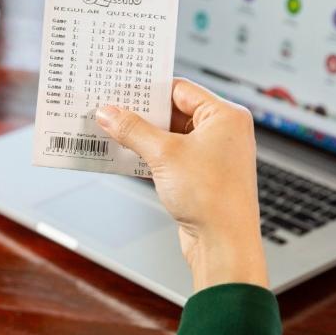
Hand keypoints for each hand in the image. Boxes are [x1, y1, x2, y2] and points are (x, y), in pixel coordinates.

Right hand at [95, 78, 267, 291]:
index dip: (149, 90)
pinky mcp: (201, 176)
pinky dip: (150, 155)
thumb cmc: (213, 198)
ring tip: (113, 132)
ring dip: (143, 137)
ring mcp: (213, 155)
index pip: (180, 90)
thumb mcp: (163, 155)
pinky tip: (126, 156)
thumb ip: (133, 130)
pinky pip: (171, 156)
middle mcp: (223, 133)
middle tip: (111, 112)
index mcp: (226, 116)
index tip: (121, 91)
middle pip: (174, 112)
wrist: (224, 244)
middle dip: (142, 115)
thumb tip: (110, 114)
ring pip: (170, 136)